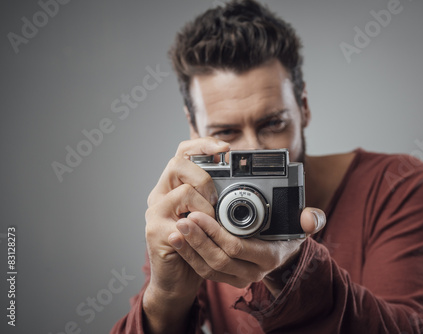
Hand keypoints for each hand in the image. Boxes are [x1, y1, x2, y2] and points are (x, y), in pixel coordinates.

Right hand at [143, 137, 229, 332]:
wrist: (178, 280)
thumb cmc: (198, 246)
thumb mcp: (210, 217)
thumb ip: (216, 198)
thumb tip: (243, 182)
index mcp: (173, 186)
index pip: (183, 152)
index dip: (203, 144)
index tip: (226, 148)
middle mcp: (160, 194)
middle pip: (177, 163)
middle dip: (204, 177)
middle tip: (215, 198)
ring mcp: (155, 212)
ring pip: (183, 191)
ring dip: (205, 206)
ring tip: (210, 221)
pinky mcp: (155, 231)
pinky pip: (181, 220)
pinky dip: (198, 226)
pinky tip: (201, 232)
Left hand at [169, 206, 325, 296]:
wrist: (282, 255)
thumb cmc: (288, 236)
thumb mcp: (302, 226)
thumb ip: (312, 219)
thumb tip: (311, 219)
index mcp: (269, 257)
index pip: (237, 247)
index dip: (216, 232)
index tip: (199, 214)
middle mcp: (254, 272)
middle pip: (219, 259)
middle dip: (198, 240)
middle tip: (183, 220)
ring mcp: (239, 278)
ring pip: (209, 268)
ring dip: (190, 249)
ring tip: (176, 230)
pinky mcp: (227, 278)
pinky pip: (205, 272)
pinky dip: (190, 257)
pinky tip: (179, 242)